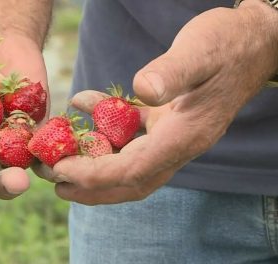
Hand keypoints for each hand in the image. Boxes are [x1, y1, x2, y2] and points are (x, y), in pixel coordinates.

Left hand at [40, 1, 277, 204]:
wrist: (251, 42)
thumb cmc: (227, 44)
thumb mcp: (200, 52)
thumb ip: (173, 72)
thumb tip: (143, 89)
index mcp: (185, 136)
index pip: (134, 170)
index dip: (95, 175)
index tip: (60, 170)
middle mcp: (179, 144)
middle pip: (130, 181)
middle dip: (91, 187)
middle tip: (53, 182)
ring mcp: (173, 135)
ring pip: (129, 164)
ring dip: (94, 167)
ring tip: (59, 162)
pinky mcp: (166, 121)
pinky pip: (132, 134)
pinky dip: (105, 128)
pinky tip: (84, 105)